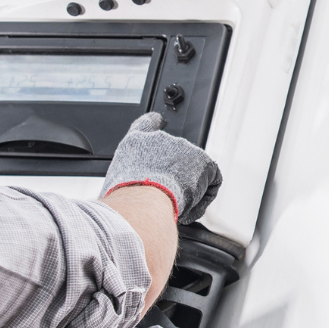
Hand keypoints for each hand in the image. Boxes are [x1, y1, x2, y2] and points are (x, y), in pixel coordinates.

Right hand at [103, 112, 221, 222]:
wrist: (145, 202)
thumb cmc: (128, 198)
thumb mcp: (118, 181)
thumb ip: (130, 175)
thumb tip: (136, 186)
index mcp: (135, 142)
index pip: (145, 124)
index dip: (154, 123)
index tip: (159, 121)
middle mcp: (161, 140)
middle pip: (174, 152)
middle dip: (174, 172)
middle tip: (167, 193)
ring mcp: (184, 148)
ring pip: (192, 170)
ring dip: (188, 186)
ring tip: (175, 203)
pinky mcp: (204, 161)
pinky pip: (210, 182)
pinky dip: (204, 197)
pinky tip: (191, 206)